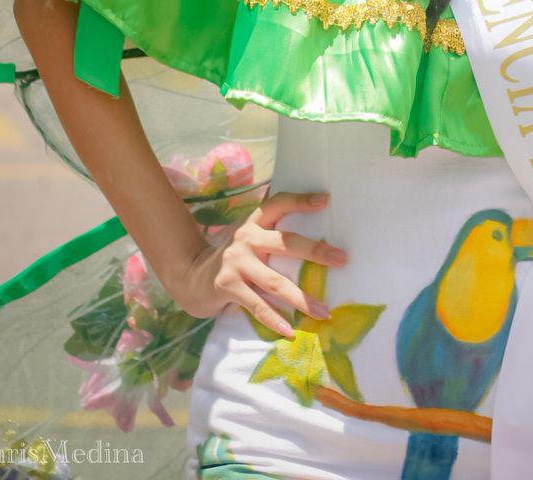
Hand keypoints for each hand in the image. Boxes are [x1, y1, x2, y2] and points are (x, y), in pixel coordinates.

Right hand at [169, 189, 347, 337]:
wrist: (191, 276)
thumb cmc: (233, 258)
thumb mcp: (250, 238)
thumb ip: (272, 235)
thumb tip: (317, 246)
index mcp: (254, 221)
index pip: (279, 203)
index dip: (301, 201)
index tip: (325, 200)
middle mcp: (246, 236)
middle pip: (286, 242)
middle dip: (316, 251)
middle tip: (342, 259)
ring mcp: (235, 261)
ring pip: (275, 281)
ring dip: (302, 299)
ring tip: (324, 311)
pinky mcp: (227, 285)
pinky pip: (257, 306)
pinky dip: (275, 320)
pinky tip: (290, 331)